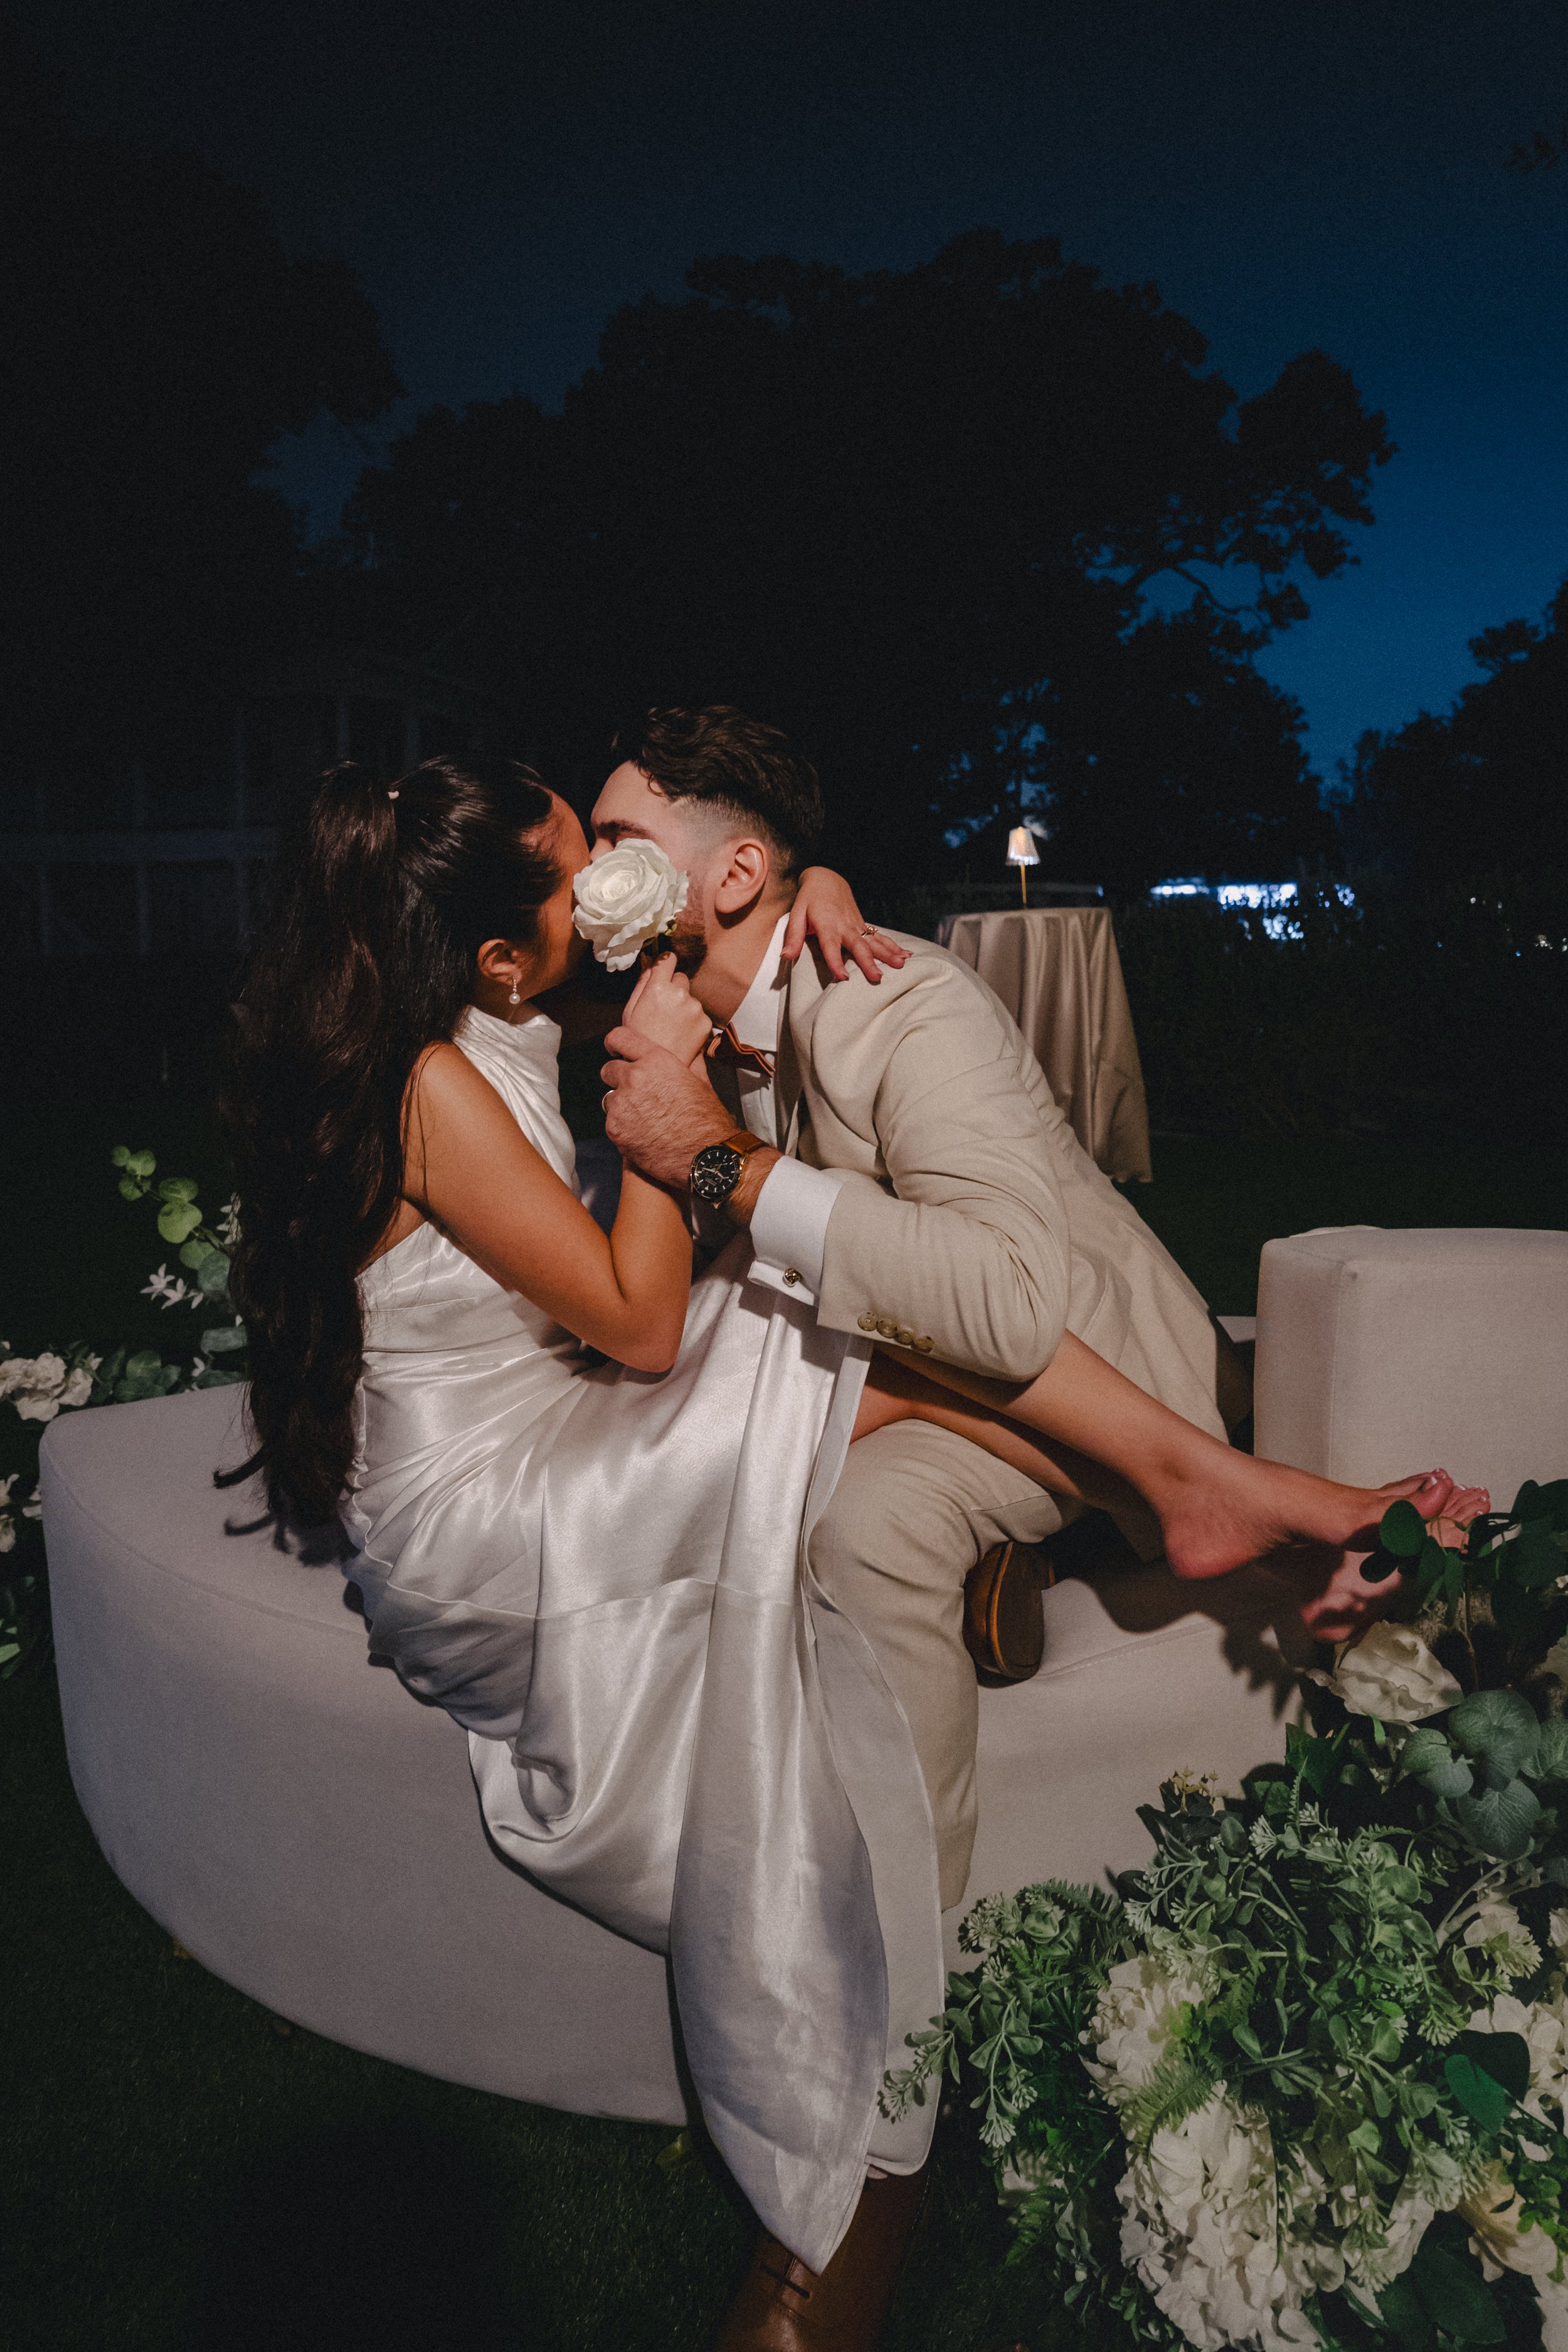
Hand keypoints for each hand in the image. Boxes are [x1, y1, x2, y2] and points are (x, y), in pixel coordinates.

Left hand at [602, 1028, 736, 1188]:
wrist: (706, 1157)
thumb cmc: (707, 1121)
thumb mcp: (701, 1083)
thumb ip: (689, 1063)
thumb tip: (692, 1052)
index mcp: (656, 1060)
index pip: (620, 1038)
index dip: (614, 1043)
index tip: (613, 1049)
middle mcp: (635, 1077)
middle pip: (609, 1069)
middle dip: (618, 1079)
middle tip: (635, 1094)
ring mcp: (622, 1104)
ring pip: (609, 1099)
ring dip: (621, 1106)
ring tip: (645, 1119)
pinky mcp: (615, 1128)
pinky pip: (612, 1123)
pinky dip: (623, 1128)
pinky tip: (643, 1135)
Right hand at [621, 954, 712, 1067]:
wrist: (657, 1069)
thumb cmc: (639, 1040)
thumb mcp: (630, 1010)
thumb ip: (641, 983)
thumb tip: (649, 961)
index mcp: (658, 988)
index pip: (668, 959)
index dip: (665, 963)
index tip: (663, 969)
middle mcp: (679, 994)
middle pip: (680, 978)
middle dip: (673, 988)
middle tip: (663, 1008)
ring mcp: (695, 1008)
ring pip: (690, 997)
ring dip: (683, 1005)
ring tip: (671, 1025)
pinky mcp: (706, 1022)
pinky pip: (699, 1013)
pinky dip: (692, 1020)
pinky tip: (681, 1032)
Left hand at [783, 867, 909, 983]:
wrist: (826, 879)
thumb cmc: (808, 900)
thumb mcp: (796, 915)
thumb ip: (793, 937)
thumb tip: (785, 957)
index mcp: (827, 925)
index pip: (831, 946)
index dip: (836, 962)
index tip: (843, 978)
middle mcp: (845, 926)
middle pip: (858, 946)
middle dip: (869, 962)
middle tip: (878, 978)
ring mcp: (857, 925)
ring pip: (874, 941)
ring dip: (888, 953)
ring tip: (900, 966)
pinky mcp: (863, 925)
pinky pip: (880, 937)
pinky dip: (894, 946)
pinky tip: (906, 955)